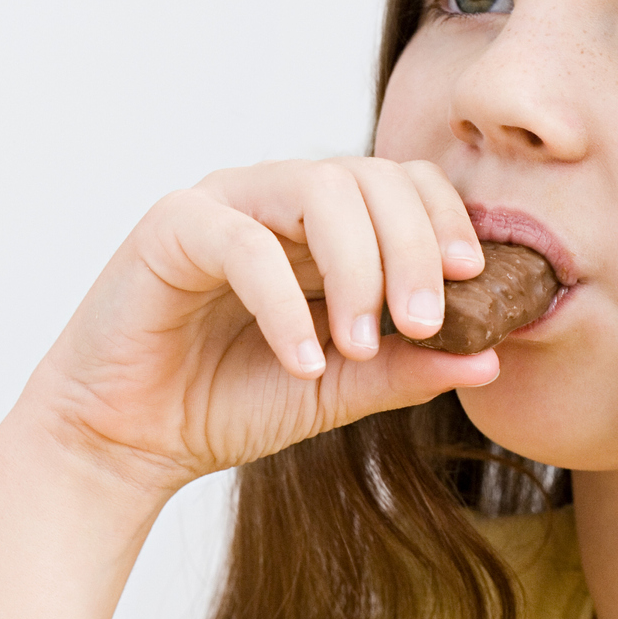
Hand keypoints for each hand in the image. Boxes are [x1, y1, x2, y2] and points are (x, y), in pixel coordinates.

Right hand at [20, 159, 497, 494]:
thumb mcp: (335, 392)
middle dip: (414, 247)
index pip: (401, 184)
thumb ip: (405, 370)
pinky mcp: (171, 228)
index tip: (476, 285)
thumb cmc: (223, 405)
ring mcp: (223, 204)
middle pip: (371, 177)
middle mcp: (275, 199)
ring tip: (363, 343)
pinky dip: (284, 302)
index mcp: (320, 226)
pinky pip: (244, 242)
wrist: (126, 441)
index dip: (446, 220)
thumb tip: (491, 359)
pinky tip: (302, 360)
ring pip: (318, 191)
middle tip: (427, 323)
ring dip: (359, 265)